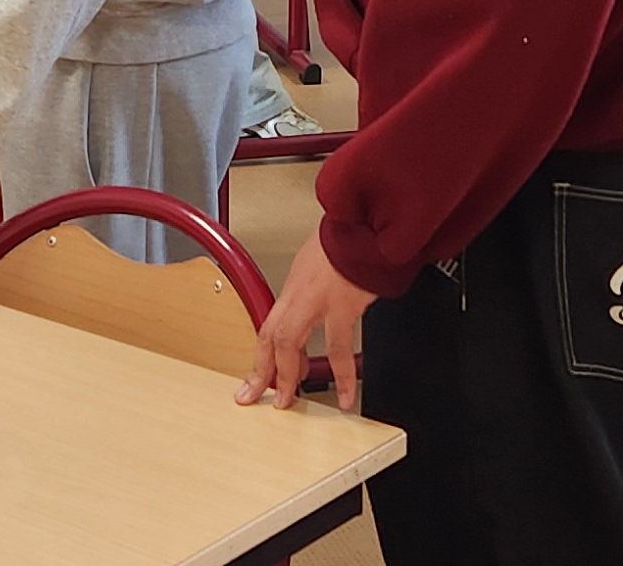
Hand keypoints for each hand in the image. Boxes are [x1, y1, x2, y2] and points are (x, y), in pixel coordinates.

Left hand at [240, 229, 378, 410]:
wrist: (366, 223)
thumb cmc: (348, 237)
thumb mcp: (320, 259)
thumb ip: (315, 286)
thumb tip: (315, 308)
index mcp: (295, 284)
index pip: (270, 326)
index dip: (262, 355)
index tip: (257, 376)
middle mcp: (299, 293)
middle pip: (271, 336)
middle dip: (262, 370)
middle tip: (256, 394)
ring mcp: (318, 301)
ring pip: (291, 344)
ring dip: (288, 376)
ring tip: (288, 400)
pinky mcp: (342, 306)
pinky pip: (338, 349)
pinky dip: (341, 375)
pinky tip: (346, 394)